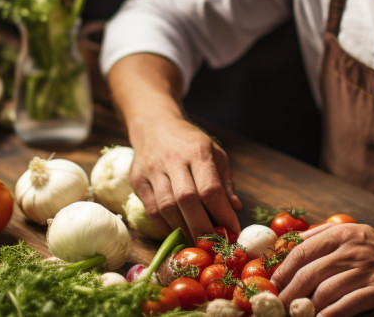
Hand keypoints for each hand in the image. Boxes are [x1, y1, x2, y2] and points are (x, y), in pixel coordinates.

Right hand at [129, 118, 241, 239]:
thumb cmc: (190, 143)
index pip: (210, 188)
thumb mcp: (215, 153)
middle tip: (214, 247)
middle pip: (187, 200)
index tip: (232, 233)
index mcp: (198, 151)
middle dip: (202, 228)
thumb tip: (235, 208)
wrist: (154, 125)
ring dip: (183, 230)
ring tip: (197, 245)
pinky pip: (151, 210)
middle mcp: (173, 160)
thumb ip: (224, 182)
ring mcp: (152, 170)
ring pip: (166, 208)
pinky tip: (178, 234)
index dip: (222, 215)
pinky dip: (166, 227)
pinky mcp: (138, 181)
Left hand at [272, 223, 373, 316]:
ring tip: (296, 314)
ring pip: (326, 291)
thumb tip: (289, 242)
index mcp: (341, 234)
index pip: (302, 251)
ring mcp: (365, 270)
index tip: (272, 285)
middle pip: (310, 273)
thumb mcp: (350, 231)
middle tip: (277, 305)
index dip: (283, 270)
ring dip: (306, 306)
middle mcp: (351, 250)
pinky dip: (330, 315)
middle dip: (289, 292)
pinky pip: (347, 305)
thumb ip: (321, 234)